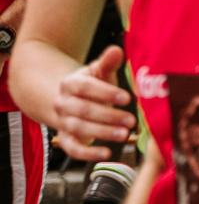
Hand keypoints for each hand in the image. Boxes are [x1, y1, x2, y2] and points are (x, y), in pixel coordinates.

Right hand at [52, 46, 135, 162]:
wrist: (70, 101)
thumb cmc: (93, 86)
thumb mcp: (100, 73)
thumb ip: (108, 63)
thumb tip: (117, 50)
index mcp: (70, 84)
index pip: (84, 87)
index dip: (105, 92)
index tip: (127, 98)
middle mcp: (63, 103)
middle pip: (82, 110)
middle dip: (108, 116)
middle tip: (132, 120)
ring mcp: (63, 121)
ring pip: (79, 128)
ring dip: (102, 132)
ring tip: (124, 134)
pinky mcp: (67, 139)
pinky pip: (73, 148)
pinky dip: (88, 153)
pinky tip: (107, 153)